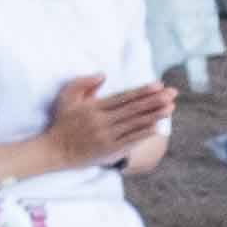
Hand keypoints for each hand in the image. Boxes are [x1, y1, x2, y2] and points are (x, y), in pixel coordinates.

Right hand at [39, 71, 175, 171]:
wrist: (54, 150)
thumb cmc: (61, 122)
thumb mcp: (65, 97)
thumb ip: (83, 83)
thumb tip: (103, 76)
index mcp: (93, 107)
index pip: (123, 97)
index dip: (142, 91)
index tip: (158, 85)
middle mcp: (102, 121)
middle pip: (133, 109)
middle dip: (154, 100)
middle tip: (172, 93)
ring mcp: (106, 136)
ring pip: (135, 124)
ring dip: (155, 115)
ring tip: (171, 108)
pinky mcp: (109, 150)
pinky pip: (130, 140)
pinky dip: (144, 134)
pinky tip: (157, 127)